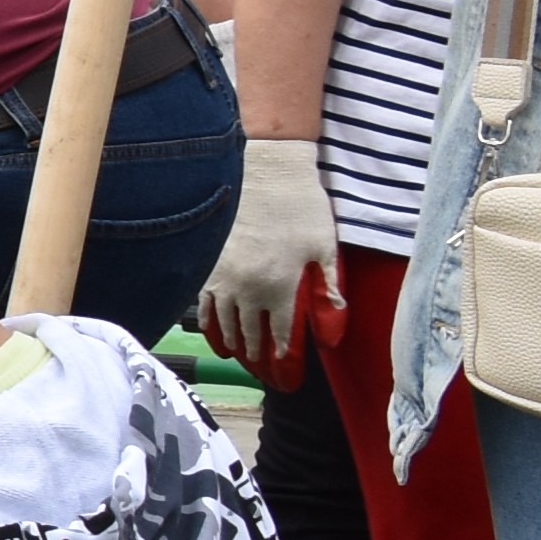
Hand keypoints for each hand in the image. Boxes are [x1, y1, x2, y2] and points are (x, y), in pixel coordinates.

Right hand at [197, 137, 340, 374]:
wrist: (267, 175)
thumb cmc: (301, 209)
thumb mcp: (325, 247)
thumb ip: (330, 286)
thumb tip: (335, 318)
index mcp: (280, 288)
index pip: (280, 332)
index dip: (281, 351)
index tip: (281, 364)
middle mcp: (249, 290)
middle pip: (250, 333)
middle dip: (256, 351)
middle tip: (260, 364)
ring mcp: (225, 279)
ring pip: (225, 322)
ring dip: (232, 341)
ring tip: (237, 352)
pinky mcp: (210, 266)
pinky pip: (205, 303)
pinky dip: (209, 321)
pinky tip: (214, 329)